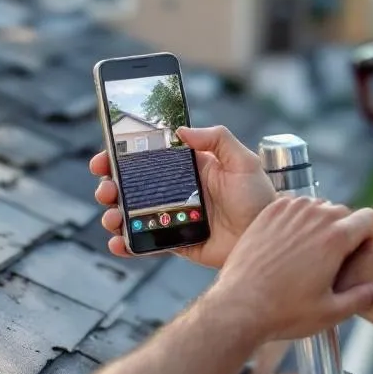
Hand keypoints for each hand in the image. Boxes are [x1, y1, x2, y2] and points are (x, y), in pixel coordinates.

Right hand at [90, 126, 275, 266]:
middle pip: (131, 186)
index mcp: (188, 168)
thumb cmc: (260, 199)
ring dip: (113, 215)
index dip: (122, 156)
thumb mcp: (244, 161)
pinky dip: (127, 244)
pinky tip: (118, 242)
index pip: (147, 157)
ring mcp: (172, 217)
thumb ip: (217, 138)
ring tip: (112, 217)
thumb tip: (182, 130)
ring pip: (132, 214)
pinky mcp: (175, 242)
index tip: (105, 157)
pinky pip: (145, 243)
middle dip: (110, 186)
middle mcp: (176, 191)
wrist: (267, 240)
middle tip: (106, 189)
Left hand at [209, 196, 372, 342]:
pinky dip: (297, 218)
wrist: (239, 306)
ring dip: (319, 222)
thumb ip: (362, 297)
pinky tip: (289, 243)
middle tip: (331, 259)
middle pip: (344, 212)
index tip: (359, 252)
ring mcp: (289, 211)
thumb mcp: (331, 313)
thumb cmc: (285, 313)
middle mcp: (314, 217)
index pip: (370, 217)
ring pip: (318, 206)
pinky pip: (294, 205)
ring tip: (308, 252)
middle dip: (344, 231)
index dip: (369, 235)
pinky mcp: (268, 212)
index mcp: (336, 238)